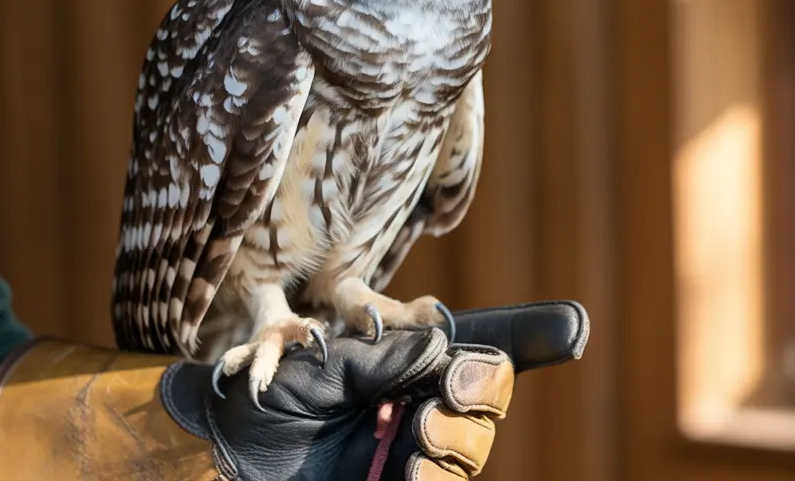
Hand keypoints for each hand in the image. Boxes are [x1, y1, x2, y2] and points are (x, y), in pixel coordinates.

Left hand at [161, 300, 588, 479]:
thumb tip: (443, 344)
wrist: (222, 460)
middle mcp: (418, 398)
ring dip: (458, 436)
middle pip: (487, 392)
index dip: (529, 335)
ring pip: (474, 441)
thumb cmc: (263, 403)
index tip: (571, 329)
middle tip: (445, 390)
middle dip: (480, 388)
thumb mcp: (317, 368)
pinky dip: (438, 475)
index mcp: (403, 358)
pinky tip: (413, 472)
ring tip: (420, 436)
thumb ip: (381, 356)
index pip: (476, 342)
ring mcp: (415, 449)